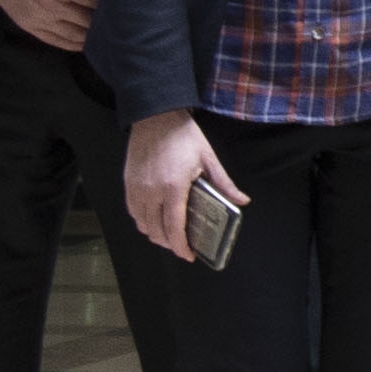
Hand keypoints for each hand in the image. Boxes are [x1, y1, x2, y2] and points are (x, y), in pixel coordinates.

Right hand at [122, 110, 235, 260]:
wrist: (155, 116)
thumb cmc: (182, 135)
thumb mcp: (208, 157)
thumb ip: (224, 183)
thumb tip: (242, 201)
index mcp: (173, 187)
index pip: (174, 227)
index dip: (180, 246)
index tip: (189, 255)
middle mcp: (152, 191)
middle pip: (156, 232)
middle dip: (170, 244)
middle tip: (182, 245)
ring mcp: (137, 188)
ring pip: (142, 225)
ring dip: (156, 234)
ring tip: (169, 234)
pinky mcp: (128, 183)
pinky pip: (133, 212)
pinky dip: (143, 221)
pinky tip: (154, 219)